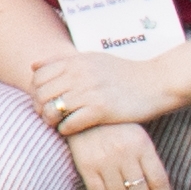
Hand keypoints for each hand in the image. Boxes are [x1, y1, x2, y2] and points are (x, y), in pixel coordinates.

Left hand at [25, 44, 179, 136]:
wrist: (156, 82)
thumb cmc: (124, 73)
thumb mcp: (93, 59)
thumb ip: (63, 62)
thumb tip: (33, 66)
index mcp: (76, 61)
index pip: (38, 76)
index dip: (36, 91)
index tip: (44, 100)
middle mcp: (79, 74)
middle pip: (41, 94)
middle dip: (40, 107)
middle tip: (49, 116)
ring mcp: (90, 92)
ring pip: (52, 110)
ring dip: (51, 120)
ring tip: (59, 123)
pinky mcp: (101, 110)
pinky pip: (69, 124)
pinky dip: (66, 130)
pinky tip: (73, 130)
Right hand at [67, 117, 176, 189]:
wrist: (81, 111)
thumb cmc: (115, 128)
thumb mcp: (137, 137)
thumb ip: (147, 162)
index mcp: (142, 145)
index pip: (159, 182)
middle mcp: (125, 154)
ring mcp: (105, 160)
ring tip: (120, 187)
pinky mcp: (87, 166)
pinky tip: (104, 184)